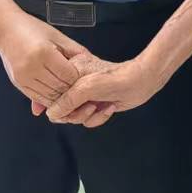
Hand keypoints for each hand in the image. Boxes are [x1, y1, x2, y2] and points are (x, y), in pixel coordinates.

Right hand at [0, 13, 85, 112]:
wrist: (5, 29)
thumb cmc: (31, 28)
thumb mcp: (57, 35)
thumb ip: (74, 50)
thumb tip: (92, 62)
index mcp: (43, 53)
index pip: (68, 75)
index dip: (79, 79)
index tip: (85, 78)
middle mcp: (32, 67)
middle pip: (60, 88)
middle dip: (72, 90)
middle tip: (82, 89)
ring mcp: (23, 77)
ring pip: (49, 96)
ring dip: (61, 98)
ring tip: (71, 94)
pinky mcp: (18, 83)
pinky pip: (38, 97)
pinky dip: (49, 99)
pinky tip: (57, 94)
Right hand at [46, 56, 163, 128]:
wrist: (141, 82)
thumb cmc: (116, 78)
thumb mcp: (86, 88)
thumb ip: (66, 101)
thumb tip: (51, 114)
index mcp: (67, 72)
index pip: (49, 93)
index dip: (54, 104)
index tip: (64, 109)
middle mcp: (74, 84)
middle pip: (61, 109)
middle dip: (74, 112)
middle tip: (89, 107)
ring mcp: (84, 95)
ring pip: (74, 117)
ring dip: (88, 116)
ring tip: (99, 105)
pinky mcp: (95, 105)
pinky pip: (87, 120)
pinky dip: (98, 118)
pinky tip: (109, 107)